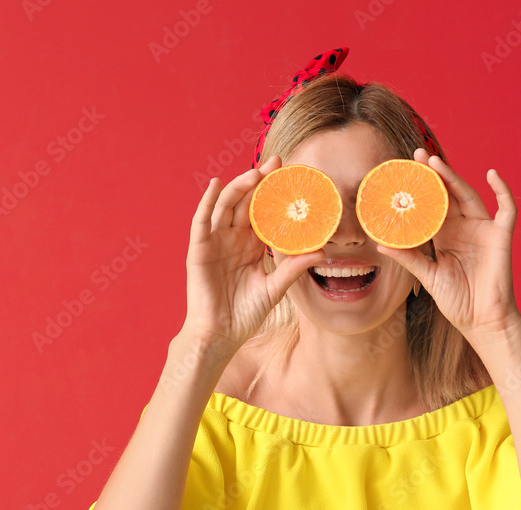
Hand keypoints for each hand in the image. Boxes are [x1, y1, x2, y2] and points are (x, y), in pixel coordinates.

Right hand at [182, 155, 325, 352]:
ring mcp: (214, 242)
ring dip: (239, 187)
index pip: (262, 211)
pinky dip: (207, 202)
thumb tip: (321, 252)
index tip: (292, 176)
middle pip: (245, 202)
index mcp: (249, 244)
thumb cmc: (245, 313)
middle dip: (259, 181)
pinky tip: (216, 185)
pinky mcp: (199, 249)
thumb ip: (293, 268)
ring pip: (226, 206)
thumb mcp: (275, 287)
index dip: (274, 193)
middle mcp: (232, 238)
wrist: (221, 334)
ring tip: (256, 173)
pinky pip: (201, 221)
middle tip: (278, 163)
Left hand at [375, 148, 520, 346]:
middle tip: (417, 157)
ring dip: (454, 178)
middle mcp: (464, 228)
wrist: (482, 321)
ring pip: (469, 196)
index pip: (431, 205)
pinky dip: (503, 190)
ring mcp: (483, 230)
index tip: (403, 173)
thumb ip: (409, 258)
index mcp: (445, 236)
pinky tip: (492, 174)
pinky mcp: (501, 236)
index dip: (420, 189)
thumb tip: (381, 244)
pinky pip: (507, 209)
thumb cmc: (458, 301)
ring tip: (436, 163)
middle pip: (448, 194)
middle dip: (434, 175)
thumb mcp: (428, 276)